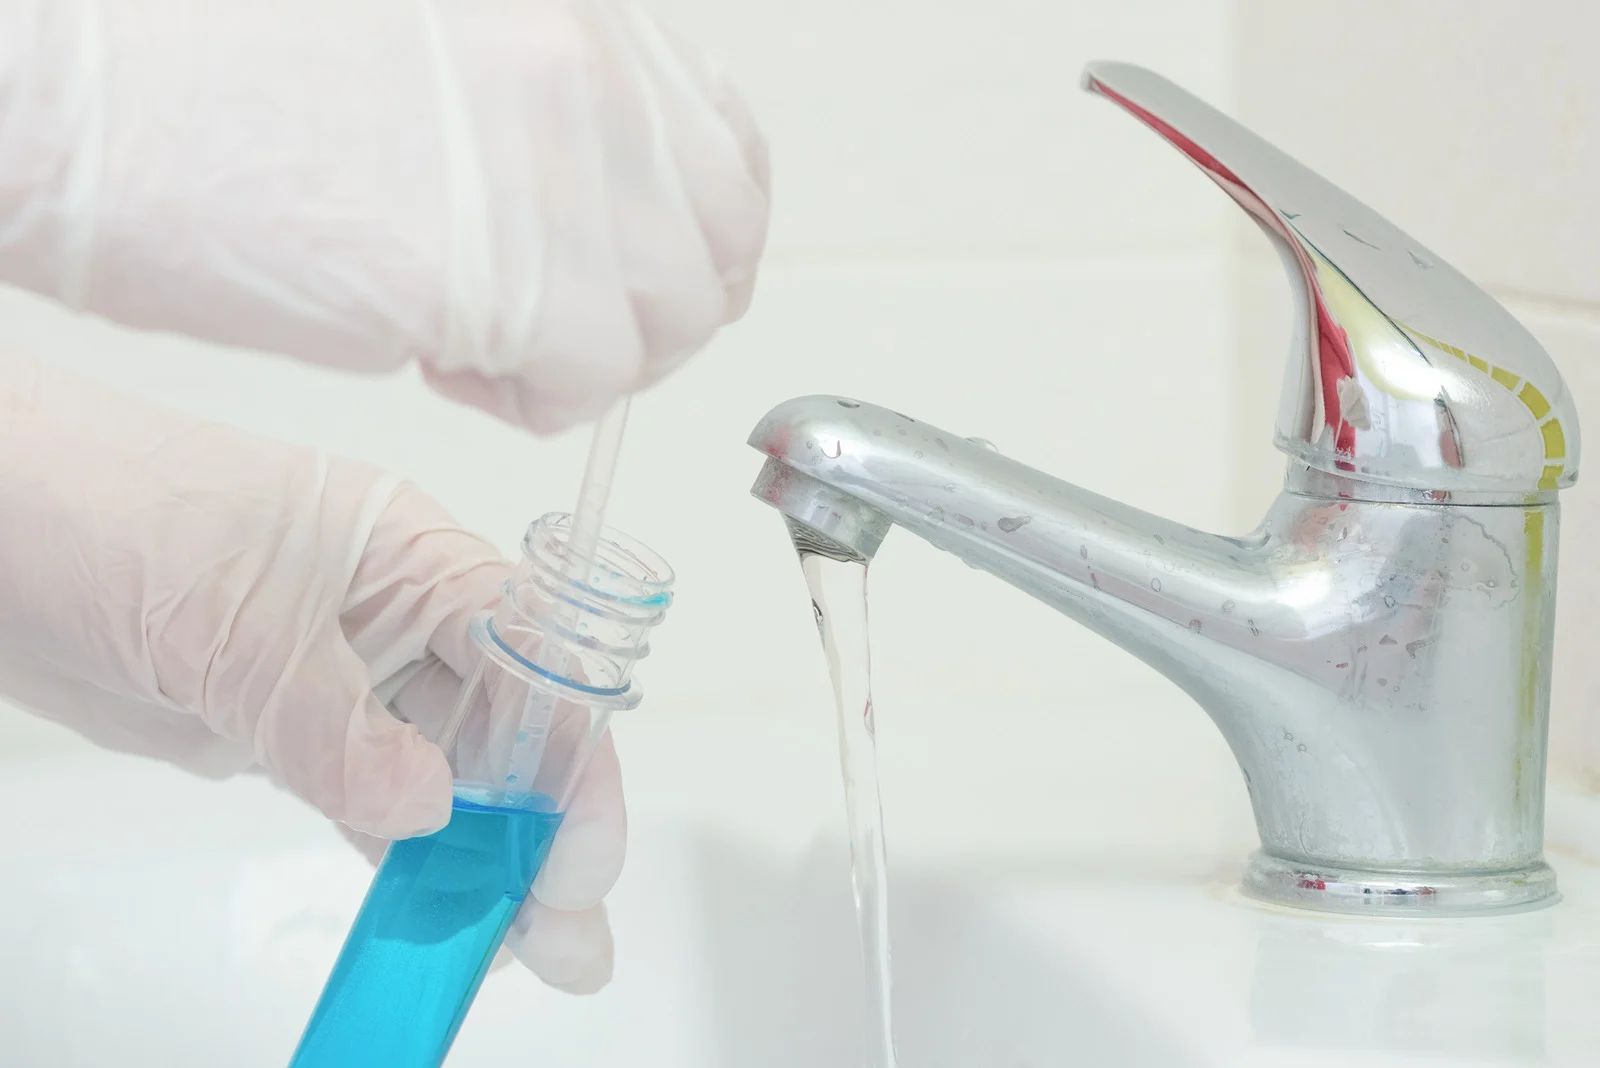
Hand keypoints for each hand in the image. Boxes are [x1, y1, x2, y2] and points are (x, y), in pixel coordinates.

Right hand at [0, 0, 769, 432]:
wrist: (73, 94)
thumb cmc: (201, 64)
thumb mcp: (425, 41)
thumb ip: (537, 106)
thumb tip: (602, 202)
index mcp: (573, 10)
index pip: (718, 140)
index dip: (690, 228)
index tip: (641, 271)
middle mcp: (591, 70)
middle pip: (719, 240)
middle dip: (652, 307)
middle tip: (562, 328)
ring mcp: (565, 167)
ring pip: (671, 317)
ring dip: (588, 355)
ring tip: (477, 337)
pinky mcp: (522, 276)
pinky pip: (595, 383)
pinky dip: (531, 399)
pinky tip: (441, 359)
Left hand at [0, 356, 624, 990]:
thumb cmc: (106, 505)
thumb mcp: (235, 623)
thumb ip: (333, 725)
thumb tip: (424, 807)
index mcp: (416, 559)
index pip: (536, 663)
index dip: (573, 762)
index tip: (572, 858)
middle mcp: (398, 618)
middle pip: (506, 731)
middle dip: (545, 832)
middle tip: (564, 935)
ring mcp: (343, 677)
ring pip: (445, 779)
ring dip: (483, 862)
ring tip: (517, 950)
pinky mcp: (284, 728)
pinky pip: (366, 805)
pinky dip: (402, 863)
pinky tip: (433, 915)